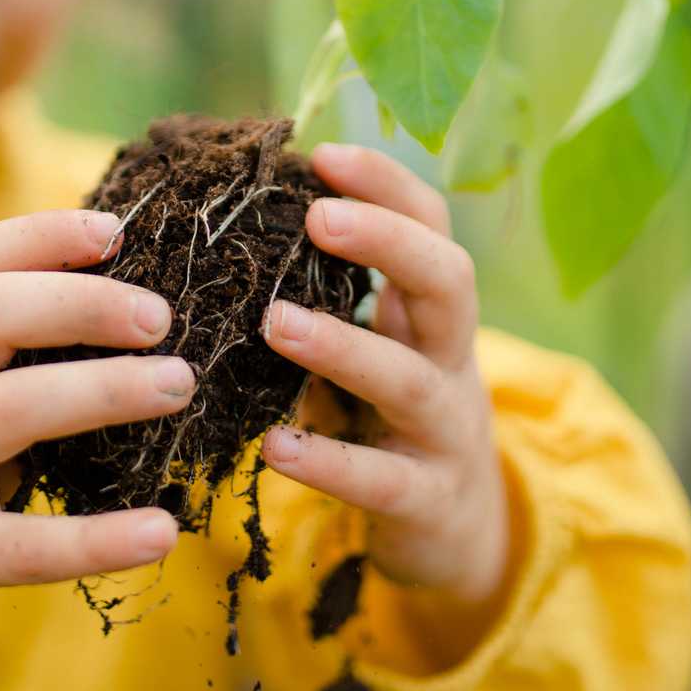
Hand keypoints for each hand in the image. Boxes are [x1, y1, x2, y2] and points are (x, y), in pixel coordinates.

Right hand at [0, 210, 190, 690]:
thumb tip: (124, 299)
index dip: (39, 236)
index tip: (115, 230)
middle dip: (80, 303)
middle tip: (161, 319)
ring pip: (3, 411)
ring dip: (102, 390)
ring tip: (178, 386)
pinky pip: (20, 547)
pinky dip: (97, 539)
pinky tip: (161, 532)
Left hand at [259, 143, 510, 605]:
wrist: (456, 535)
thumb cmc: (388, 421)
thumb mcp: (375, 349)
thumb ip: (327, 297)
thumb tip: (234, 222)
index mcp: (431, 313)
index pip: (431, 226)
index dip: (385, 185)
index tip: (322, 154)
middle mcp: (451, 360)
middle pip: (447, 282)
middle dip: (386, 241)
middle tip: (314, 217)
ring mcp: (445, 431)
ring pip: (410, 380)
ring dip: (344, 347)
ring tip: (276, 323)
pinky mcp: (426, 501)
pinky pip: (381, 479)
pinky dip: (329, 461)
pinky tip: (275, 446)